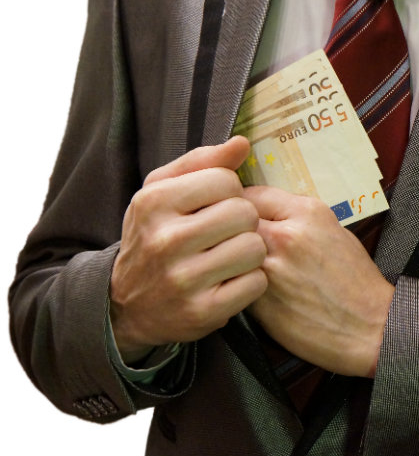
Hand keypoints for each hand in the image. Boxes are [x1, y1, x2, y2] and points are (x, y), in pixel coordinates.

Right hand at [110, 137, 267, 361]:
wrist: (126, 305)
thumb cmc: (155, 236)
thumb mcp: (163, 192)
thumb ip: (202, 163)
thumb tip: (242, 143)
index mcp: (154, 202)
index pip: (226, 180)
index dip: (230, 192)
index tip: (215, 206)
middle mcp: (164, 240)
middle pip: (244, 213)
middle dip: (243, 222)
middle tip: (226, 233)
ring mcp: (183, 279)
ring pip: (254, 248)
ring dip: (250, 252)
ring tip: (229, 256)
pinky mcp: (202, 312)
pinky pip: (256, 283)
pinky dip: (251, 281)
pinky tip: (230, 281)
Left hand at [242, 186, 394, 377]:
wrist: (369, 327)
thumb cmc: (356, 283)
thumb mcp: (334, 233)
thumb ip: (298, 219)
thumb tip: (268, 215)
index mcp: (308, 213)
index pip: (253, 193)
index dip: (242, 204)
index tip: (239, 214)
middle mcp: (286, 235)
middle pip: (234, 218)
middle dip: (231, 228)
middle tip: (231, 240)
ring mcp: (270, 267)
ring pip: (228, 249)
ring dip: (228, 256)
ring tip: (236, 264)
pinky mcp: (259, 298)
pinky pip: (233, 280)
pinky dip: (234, 282)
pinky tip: (245, 287)